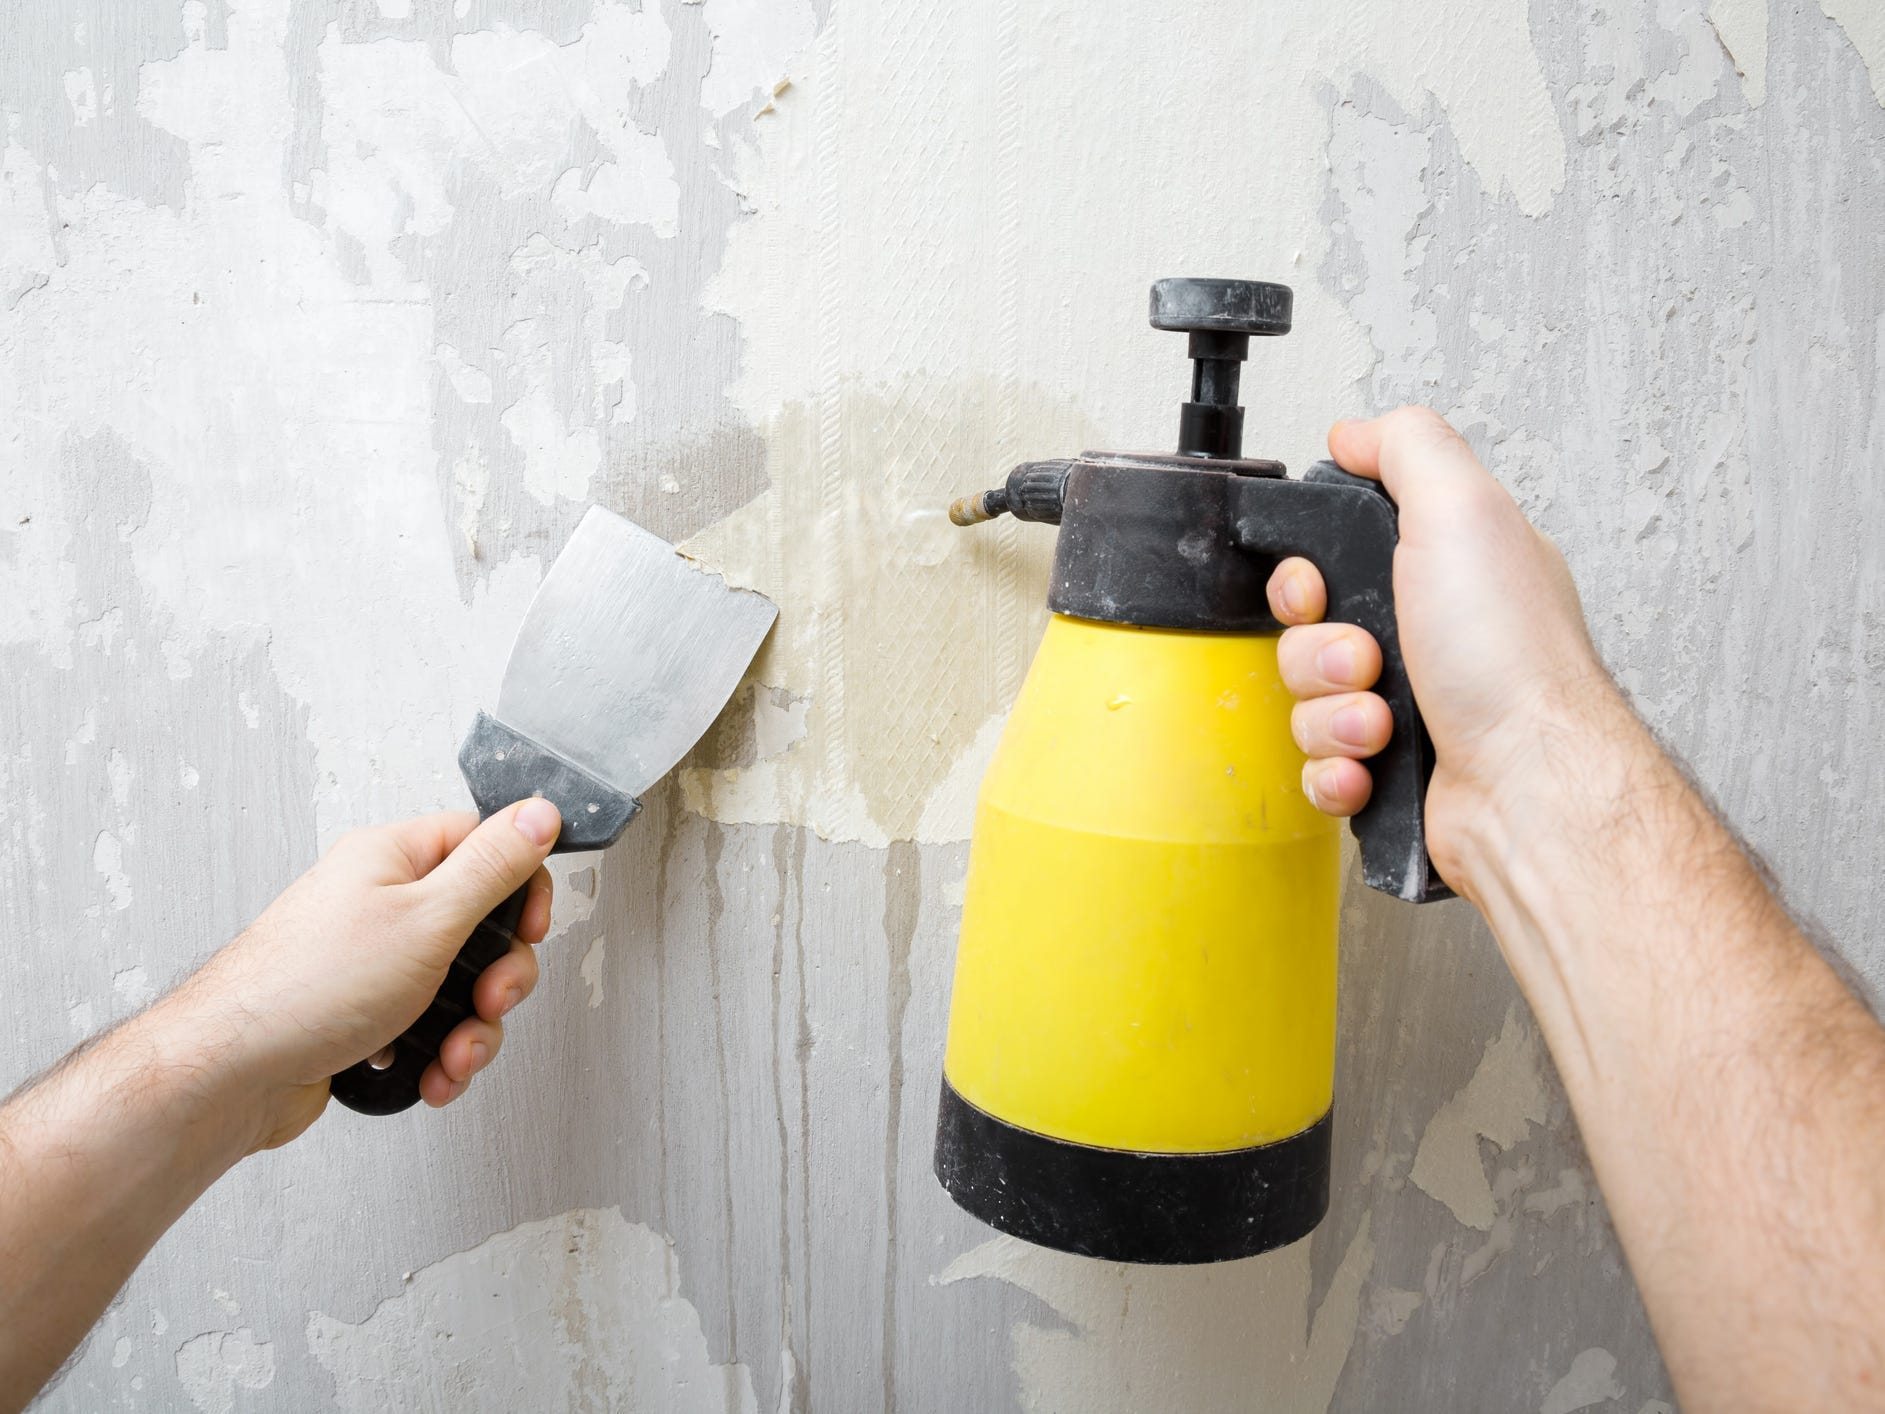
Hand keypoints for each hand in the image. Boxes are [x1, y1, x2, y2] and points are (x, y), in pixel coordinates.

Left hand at [170, 801, 559, 1149]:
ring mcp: (371, 960)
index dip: (520, 886)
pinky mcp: (365, 1013)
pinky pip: (428, 1025)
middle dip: (500, 977)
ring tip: (454, 1054)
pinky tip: (430, 1073)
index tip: (529, 928)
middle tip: (489, 1000)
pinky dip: (439, 1053)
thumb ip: (492, 866)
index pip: (482, 843)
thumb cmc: (309, 988)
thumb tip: (539, 813)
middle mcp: (380, 902)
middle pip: (481, 924)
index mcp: (393, 857)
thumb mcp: (427, 918)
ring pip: (459, 984)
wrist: (233, 1076)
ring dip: (473, 1029)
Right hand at [1265, 408, 1616, 892]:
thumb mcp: (1463, 510)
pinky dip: (1338, 770)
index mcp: (1445, 572)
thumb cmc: (1511, 663)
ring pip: (1306, 705)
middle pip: (1307, 634)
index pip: (1332, 558)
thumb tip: (1355, 432)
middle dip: (1320, 653)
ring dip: (1332, 716)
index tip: (1319, 587)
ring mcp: (1410, 711)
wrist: (1527, 788)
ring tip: (1383, 724)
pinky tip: (1373, 766)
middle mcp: (1430, 639)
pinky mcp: (1391, 775)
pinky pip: (1319, 768)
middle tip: (1368, 660)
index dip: (1306, 576)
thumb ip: (1407, 448)